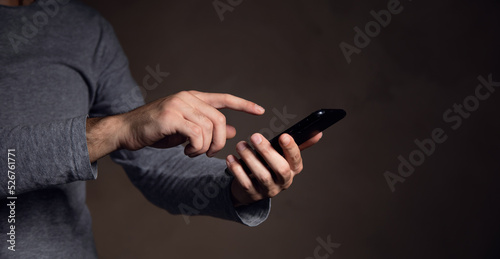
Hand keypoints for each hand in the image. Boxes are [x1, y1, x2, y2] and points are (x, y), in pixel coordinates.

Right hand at [86, 90, 264, 161]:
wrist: (127, 130)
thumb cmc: (157, 130)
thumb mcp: (186, 129)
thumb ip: (208, 128)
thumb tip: (233, 132)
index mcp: (193, 98)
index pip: (224, 98)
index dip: (244, 104)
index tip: (261, 111)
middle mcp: (188, 98)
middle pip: (220, 119)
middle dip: (220, 141)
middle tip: (209, 154)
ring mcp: (179, 105)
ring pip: (210, 128)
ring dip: (206, 147)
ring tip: (193, 153)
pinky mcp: (171, 117)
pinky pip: (197, 134)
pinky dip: (197, 147)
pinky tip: (186, 151)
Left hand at [226, 132, 322, 206]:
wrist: (252, 188)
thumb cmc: (269, 166)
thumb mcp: (284, 156)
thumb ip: (298, 144)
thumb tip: (318, 132)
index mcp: (294, 170)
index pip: (296, 160)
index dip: (291, 149)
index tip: (283, 136)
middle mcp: (284, 181)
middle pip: (280, 168)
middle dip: (268, 152)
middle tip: (254, 136)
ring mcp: (268, 190)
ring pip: (262, 175)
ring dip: (250, 158)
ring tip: (240, 145)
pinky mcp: (252, 195)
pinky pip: (245, 182)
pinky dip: (237, 169)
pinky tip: (230, 158)